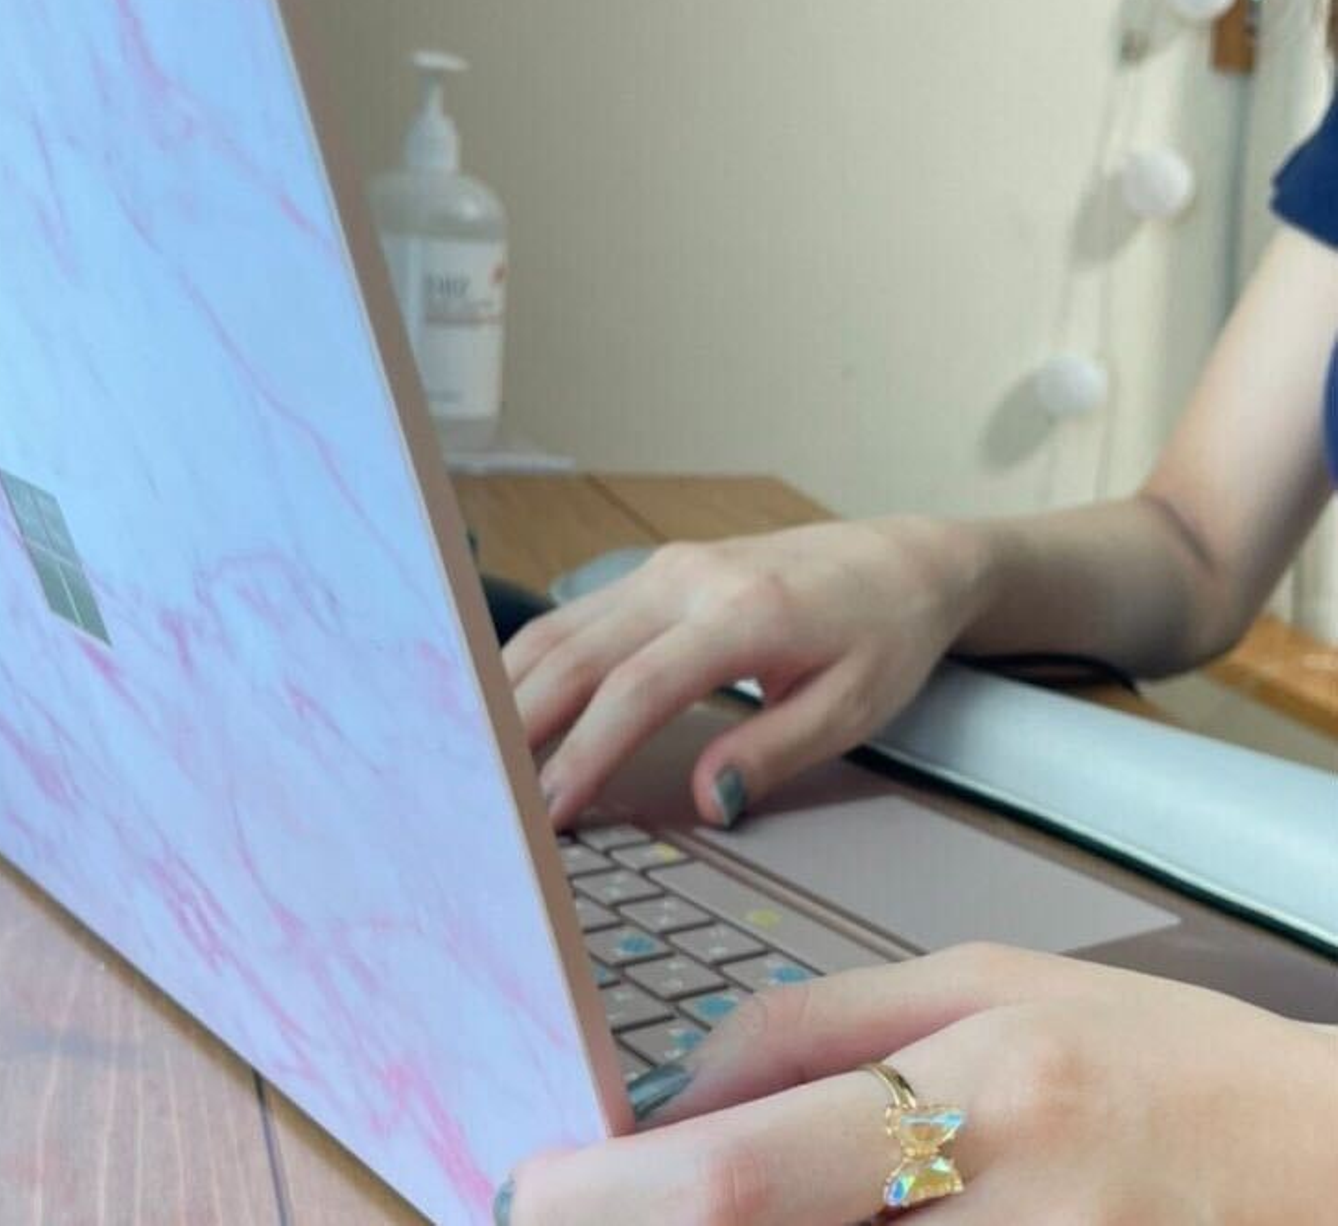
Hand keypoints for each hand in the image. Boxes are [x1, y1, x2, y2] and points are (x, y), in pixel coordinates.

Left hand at [497, 944, 1337, 1223]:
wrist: (1323, 1168)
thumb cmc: (1157, 1060)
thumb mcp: (992, 985)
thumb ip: (825, 1030)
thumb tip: (681, 1088)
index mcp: (978, 1097)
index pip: (746, 1170)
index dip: (612, 1194)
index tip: (526, 1186)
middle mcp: (998, 1220)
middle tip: (559, 1210)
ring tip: (673, 1205)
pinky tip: (792, 1225)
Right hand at [505, 518, 988, 828]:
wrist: (901, 560)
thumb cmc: (883, 635)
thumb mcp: (853, 706)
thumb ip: (774, 752)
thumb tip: (708, 800)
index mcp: (743, 613)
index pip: (637, 689)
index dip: (585, 753)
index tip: (549, 814)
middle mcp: (689, 579)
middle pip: (575, 654)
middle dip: (518, 728)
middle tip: (478, 797)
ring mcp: (665, 569)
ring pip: (559, 630)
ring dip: (509, 694)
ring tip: (472, 762)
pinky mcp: (656, 572)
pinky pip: (574, 619)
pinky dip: (530, 666)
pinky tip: (504, 709)